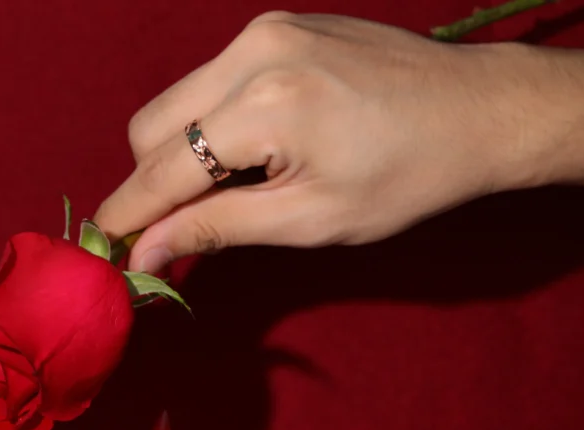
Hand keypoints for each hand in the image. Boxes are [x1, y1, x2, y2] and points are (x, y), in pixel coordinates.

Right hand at [94, 13, 583, 273]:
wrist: (480, 110)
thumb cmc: (407, 178)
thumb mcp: (310, 219)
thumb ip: (218, 228)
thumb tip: (147, 250)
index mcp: (264, 106)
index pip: (162, 170)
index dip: (127, 215)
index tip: (103, 248)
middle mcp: (252, 53)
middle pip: (151, 126)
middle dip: (149, 182)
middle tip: (175, 228)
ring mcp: (264, 30)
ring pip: (176, 100)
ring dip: (180, 152)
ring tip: (227, 190)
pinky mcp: (278, 24)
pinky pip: (211, 80)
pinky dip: (211, 122)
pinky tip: (252, 151)